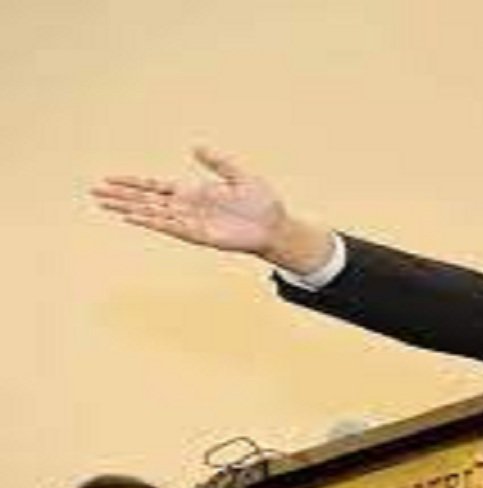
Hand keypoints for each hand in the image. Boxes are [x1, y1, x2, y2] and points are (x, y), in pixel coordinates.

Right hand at [91, 147, 285, 255]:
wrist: (275, 226)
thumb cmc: (260, 202)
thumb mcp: (239, 175)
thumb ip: (218, 162)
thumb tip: (196, 146)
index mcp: (193, 192)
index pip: (155, 186)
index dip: (133, 183)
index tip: (111, 179)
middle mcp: (188, 207)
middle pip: (147, 200)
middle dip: (121, 196)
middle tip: (95, 192)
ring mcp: (191, 221)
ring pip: (154, 214)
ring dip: (130, 209)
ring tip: (106, 206)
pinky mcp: (200, 235)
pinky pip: (172, 227)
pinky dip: (153, 222)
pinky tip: (134, 218)